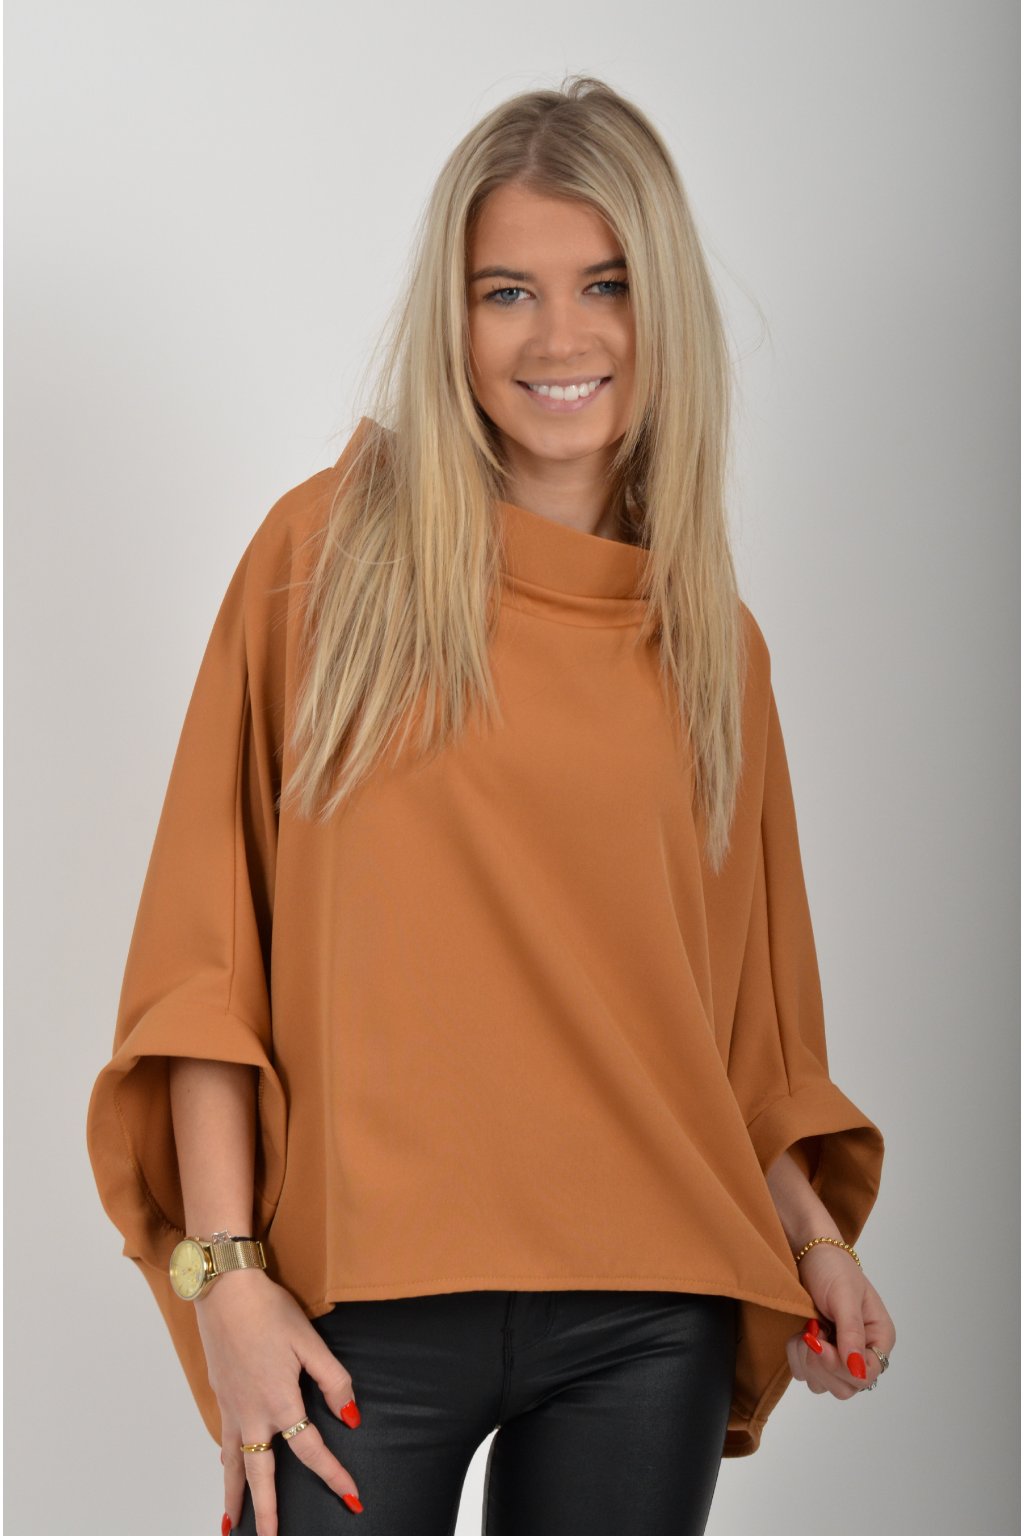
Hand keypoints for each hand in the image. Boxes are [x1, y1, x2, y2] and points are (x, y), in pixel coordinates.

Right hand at [195, 1269, 363, 1533]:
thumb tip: (351, 1418)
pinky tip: (226, 1465)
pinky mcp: (221, 1394)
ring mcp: (232, 1407)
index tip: (351, 1498)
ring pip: (233, 1463)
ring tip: (232, 1524)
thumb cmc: (269, 1311)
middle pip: (261, 1474)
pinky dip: (225, 1461)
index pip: (311, 1451)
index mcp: (280, 1402)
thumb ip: (334, 1382)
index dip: (333, 1475)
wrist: (225, 1290)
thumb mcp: (311, 1342)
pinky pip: (224, 1439)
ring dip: (234, 1495)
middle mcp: (252, 1413)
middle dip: (268, 1512)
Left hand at [787, 1243, 895, 1398]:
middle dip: (821, 1363)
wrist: (807, 1254)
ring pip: (822, 1385)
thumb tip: (858, 1370)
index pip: (867, 1376)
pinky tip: (798, 1333)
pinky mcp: (817, 1355)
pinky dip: (796, 1356)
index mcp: (879, 1338)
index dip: (841, 1367)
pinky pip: (804, 1374)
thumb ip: (852, 1333)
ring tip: (807, 1328)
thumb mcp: (844, 1296)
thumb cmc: (832, 1268)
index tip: (820, 1341)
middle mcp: (862, 1352)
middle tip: (812, 1332)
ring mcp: (839, 1356)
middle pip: (845, 1388)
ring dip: (806, 1359)